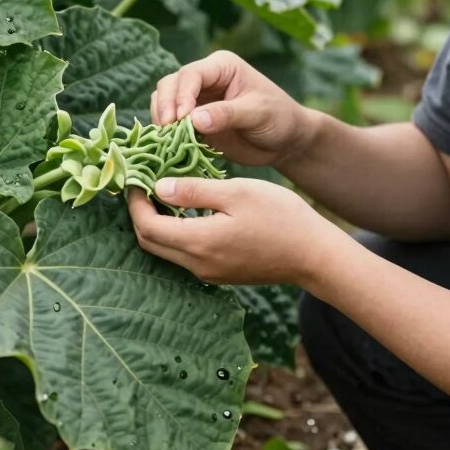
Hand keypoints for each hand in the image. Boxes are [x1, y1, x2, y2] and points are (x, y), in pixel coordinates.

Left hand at [126, 176, 331, 285]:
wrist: (315, 255)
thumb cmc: (280, 217)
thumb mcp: (236, 193)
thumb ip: (194, 191)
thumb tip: (158, 187)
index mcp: (199, 243)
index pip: (147, 226)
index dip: (134, 201)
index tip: (135, 176)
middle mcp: (198, 264)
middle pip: (150, 242)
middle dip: (140, 213)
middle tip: (143, 183)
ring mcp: (208, 273)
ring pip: (166, 249)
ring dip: (157, 223)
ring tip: (162, 191)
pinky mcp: (219, 273)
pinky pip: (184, 254)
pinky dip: (175, 232)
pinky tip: (186, 210)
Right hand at [150, 50, 307, 168]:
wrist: (285, 141)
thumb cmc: (279, 118)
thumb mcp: (257, 113)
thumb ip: (227, 114)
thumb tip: (194, 120)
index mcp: (221, 67)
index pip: (191, 74)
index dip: (181, 95)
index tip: (181, 119)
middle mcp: (204, 79)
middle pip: (170, 84)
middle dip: (166, 106)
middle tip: (167, 130)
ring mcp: (196, 99)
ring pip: (164, 101)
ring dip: (161, 118)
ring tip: (166, 139)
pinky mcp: (192, 121)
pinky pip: (170, 122)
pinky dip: (165, 132)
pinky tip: (168, 145)